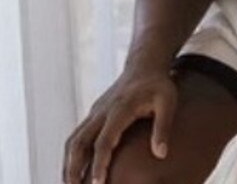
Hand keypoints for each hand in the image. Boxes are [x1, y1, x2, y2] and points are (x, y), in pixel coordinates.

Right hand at [62, 65, 175, 183]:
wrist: (144, 64)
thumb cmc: (158, 84)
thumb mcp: (168, 101)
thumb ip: (163, 127)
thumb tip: (161, 154)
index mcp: (119, 109)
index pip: (104, 141)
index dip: (100, 164)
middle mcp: (101, 112)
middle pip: (78, 143)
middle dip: (73, 169)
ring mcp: (95, 113)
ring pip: (73, 141)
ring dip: (68, 164)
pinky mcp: (94, 115)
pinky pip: (77, 137)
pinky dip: (72, 155)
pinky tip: (75, 171)